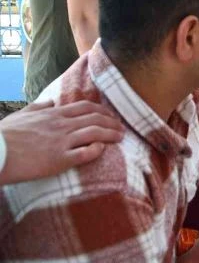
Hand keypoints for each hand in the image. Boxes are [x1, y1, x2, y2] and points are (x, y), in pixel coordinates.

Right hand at [0, 100, 123, 184]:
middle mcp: (61, 125)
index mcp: (53, 114)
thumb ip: (38, 107)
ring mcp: (61, 142)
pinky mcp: (59, 160)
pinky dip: (97, 150)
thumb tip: (50, 102)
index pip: (86, 107)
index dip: (102, 111)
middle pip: (95, 119)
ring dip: (111, 134)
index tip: (110, 116)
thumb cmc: (4, 135)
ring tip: (120, 137)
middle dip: (112, 122)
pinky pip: (85, 154)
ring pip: (95, 133)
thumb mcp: (21, 115)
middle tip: (121, 128)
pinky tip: (102, 150)